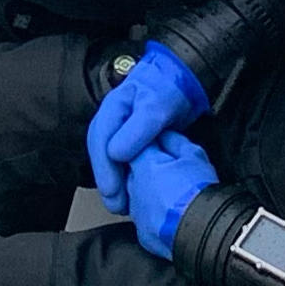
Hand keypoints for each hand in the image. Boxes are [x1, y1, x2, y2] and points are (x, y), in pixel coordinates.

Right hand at [87, 43, 211, 196]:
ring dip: (114, 182)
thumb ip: (138, 129)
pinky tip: (131, 192)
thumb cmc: (170, 89)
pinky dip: (125, 177)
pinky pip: (122, 160)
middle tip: (116, 204)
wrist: (184, 80)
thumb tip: (115, 154)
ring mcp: (120, 129)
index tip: (111, 189)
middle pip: (101, 153)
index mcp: (113, 108)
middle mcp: (112, 120)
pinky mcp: (132, 139)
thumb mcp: (157, 107)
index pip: (100, 140)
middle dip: (107, 180)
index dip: (104, 167)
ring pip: (109, 159)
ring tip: (121, 205)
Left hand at [121, 134, 217, 257]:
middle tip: (174, 173)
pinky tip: (172, 214)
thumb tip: (163, 134)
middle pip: (134, 172)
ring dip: (151, 193)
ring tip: (175, 196)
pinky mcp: (143, 235)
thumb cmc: (201, 192)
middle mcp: (132, 189)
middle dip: (150, 170)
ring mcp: (136, 214)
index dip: (152, 145)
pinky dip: (155, 215)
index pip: (136, 146)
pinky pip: (145, 219)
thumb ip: (173, 140)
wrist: (206, 232)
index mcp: (142, 166)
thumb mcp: (194, 155)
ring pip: (138, 196)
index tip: (164, 147)